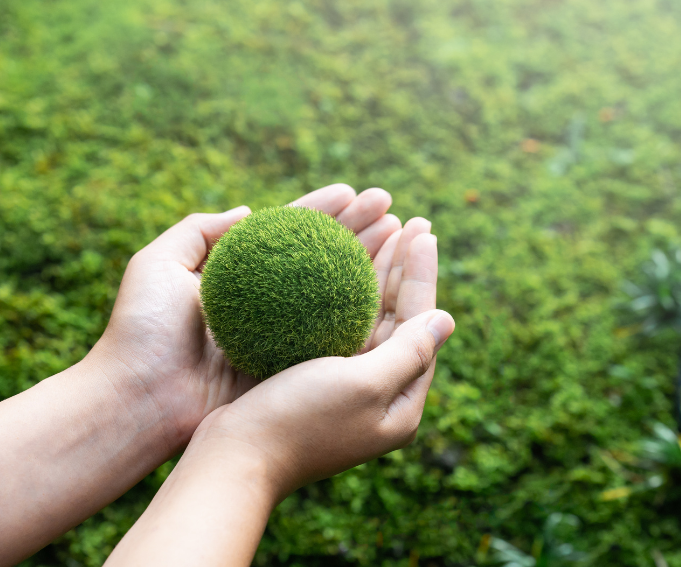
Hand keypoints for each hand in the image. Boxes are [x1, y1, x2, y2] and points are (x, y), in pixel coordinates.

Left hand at [88, 184, 401, 448]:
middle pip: (322, 258)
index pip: (289, 233)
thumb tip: (248, 212)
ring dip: (371, 264)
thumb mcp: (156, 265)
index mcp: (237, 276)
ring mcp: (281, 334)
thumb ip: (198, 230)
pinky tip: (390, 289)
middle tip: (394, 210)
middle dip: (360, 231)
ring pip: (337, 291)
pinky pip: (335, 334)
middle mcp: (266, 302)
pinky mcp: (291, 365)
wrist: (138, 401)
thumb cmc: (141, 331)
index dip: (323, 211)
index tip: (355, 192)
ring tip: (403, 237)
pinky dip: (364, 311)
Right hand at [201, 222, 451, 498]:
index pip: (421, 324)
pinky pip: (340, 326)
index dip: (422, 274)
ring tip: (388, 230)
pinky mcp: (314, 380)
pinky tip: (342, 264)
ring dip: (379, 274)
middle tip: (414, 222)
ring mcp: (347, 388)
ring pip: (371, 318)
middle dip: (405, 268)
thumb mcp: (364, 383)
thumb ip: (408, 351)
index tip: (424, 231)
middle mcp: (380, 395)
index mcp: (401, 402)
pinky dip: (346, 294)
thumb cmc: (299, 422)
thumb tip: (446, 319)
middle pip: (400, 318)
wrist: (234, 460)